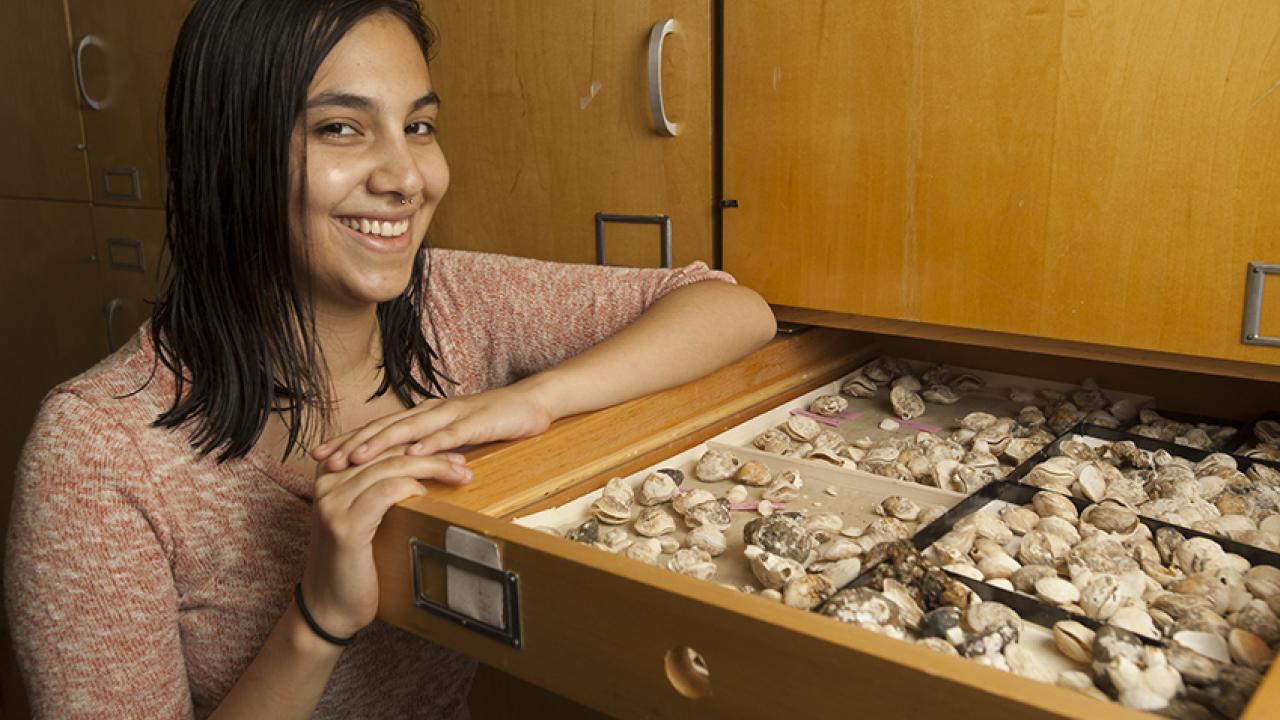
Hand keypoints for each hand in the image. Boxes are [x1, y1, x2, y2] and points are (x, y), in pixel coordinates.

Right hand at [299, 446, 469, 638]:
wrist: (328, 608)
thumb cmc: (353, 565)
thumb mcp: (363, 519)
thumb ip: (378, 491)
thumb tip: (421, 471)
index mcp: (331, 475)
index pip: (379, 443)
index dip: (416, 441)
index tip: (449, 448)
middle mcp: (328, 483)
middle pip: (387, 451)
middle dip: (430, 452)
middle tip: (461, 460)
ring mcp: (333, 503)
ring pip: (391, 467)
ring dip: (431, 466)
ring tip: (459, 474)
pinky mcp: (345, 525)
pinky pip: (385, 492)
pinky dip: (410, 487)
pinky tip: (427, 493)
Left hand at [310, 382, 557, 471]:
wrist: (533, 402)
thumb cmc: (493, 421)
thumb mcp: (453, 437)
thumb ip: (428, 448)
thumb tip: (399, 469)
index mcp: (423, 416)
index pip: (379, 428)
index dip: (347, 441)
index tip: (319, 456)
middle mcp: (431, 411)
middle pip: (385, 427)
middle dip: (352, 444)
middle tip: (325, 460)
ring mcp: (453, 414)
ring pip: (410, 428)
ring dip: (381, 442)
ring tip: (357, 457)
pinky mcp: (477, 421)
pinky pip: (451, 433)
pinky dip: (430, 443)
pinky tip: (413, 453)